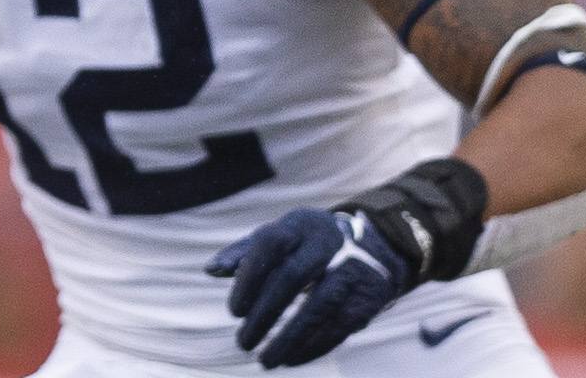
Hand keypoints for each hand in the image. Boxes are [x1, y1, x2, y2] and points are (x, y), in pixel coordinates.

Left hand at [207, 207, 413, 367]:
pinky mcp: (368, 299)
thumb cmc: (307, 245)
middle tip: (243, 342)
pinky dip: (313, 346)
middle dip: (265, 313)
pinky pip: (339, 327)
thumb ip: (243, 253)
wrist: (375, 246)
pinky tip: (291, 359)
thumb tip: (210, 270)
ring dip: (289, 338)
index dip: (248, 277)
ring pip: (319, 307)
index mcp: (298, 225)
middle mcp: (327, 244)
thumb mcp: (280, 237)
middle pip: (293, 278)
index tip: (233, 311)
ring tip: (265, 360)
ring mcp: (351, 271)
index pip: (268, 244)